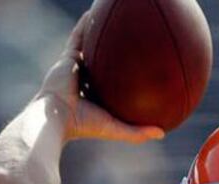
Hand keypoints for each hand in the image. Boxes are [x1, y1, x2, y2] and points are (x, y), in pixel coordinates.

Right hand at [34, 12, 163, 142]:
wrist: (55, 117)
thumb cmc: (84, 126)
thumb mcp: (115, 129)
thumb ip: (137, 133)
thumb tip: (163, 134)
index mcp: (95, 98)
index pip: (113, 87)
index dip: (124, 80)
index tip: (139, 73)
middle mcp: (85, 81)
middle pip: (103, 65)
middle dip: (115, 56)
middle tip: (133, 45)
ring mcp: (76, 68)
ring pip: (91, 48)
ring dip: (100, 35)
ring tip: (116, 22)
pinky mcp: (67, 58)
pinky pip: (79, 37)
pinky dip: (86, 25)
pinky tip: (96, 12)